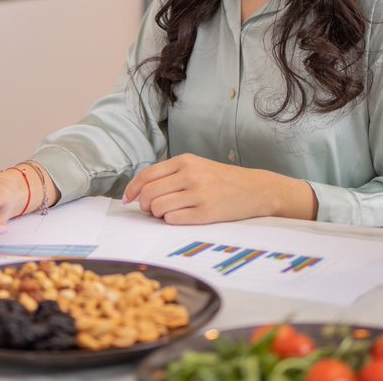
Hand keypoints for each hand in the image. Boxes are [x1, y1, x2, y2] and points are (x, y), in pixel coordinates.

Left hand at [121, 153, 316, 224]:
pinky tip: (180, 217)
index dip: (133, 189)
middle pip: (149, 193)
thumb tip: (141, 190)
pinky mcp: (206, 213)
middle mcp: (190, 175)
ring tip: (168, 213)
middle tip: (151, 209)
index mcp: (185, 161)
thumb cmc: (221, 179)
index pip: (147, 175)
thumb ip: (171, 174)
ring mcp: (198, 194)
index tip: (128, 199)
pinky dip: (171, 221)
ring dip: (158, 214)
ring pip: (159, 208)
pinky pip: (174, 220)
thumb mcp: (197, 166)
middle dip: (145, 205)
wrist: (255, 189)